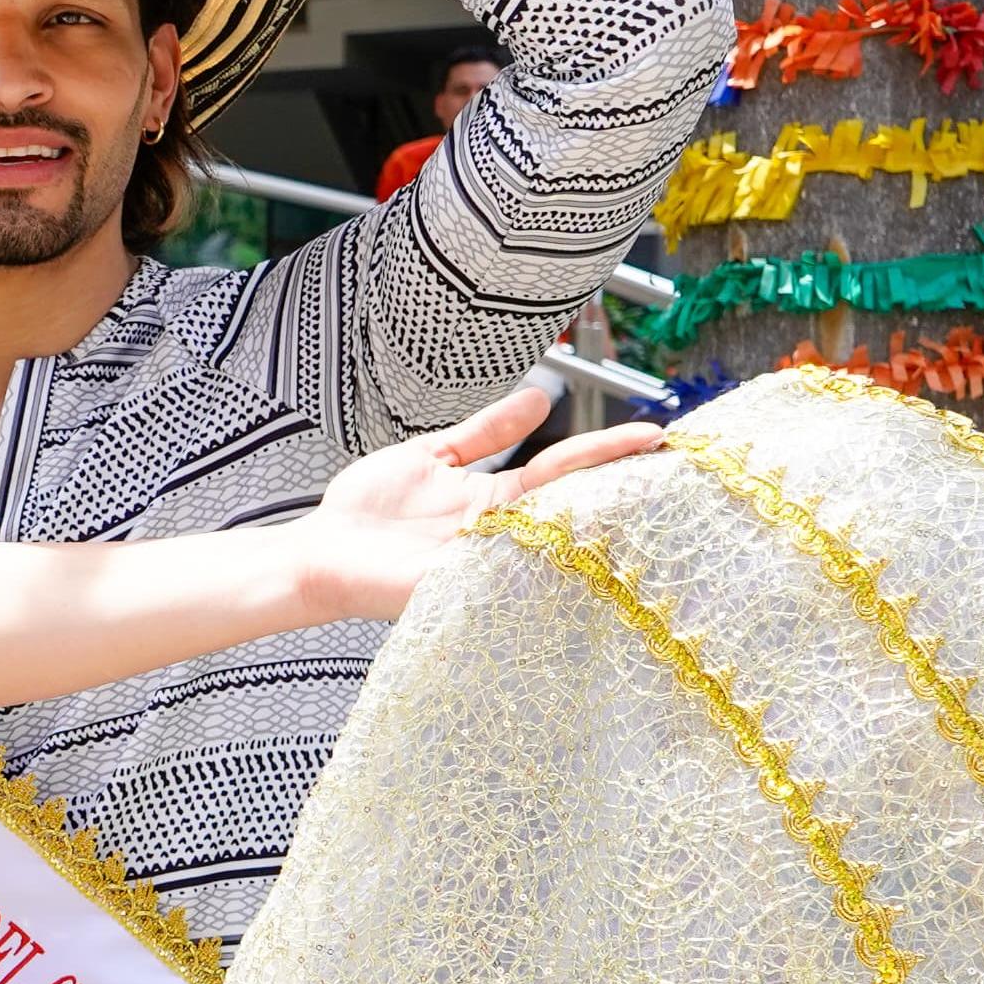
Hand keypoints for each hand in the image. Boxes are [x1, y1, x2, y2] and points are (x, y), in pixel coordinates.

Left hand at [301, 381, 662, 620]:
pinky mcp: (451, 585)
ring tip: (640, 487)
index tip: (652, 434)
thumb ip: (485, 432)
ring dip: (589, 515)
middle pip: (567, 504)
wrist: (318, 552)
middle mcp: (497, 533)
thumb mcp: (431, 456)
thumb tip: (539, 398)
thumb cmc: (368, 510)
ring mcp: (479, 560)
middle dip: (614, 483)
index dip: (604, 451)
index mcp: (495, 501)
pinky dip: (530, 557)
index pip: (560, 470)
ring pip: (545, 539)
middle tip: (665, 462)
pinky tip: (568, 533)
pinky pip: (499, 573)